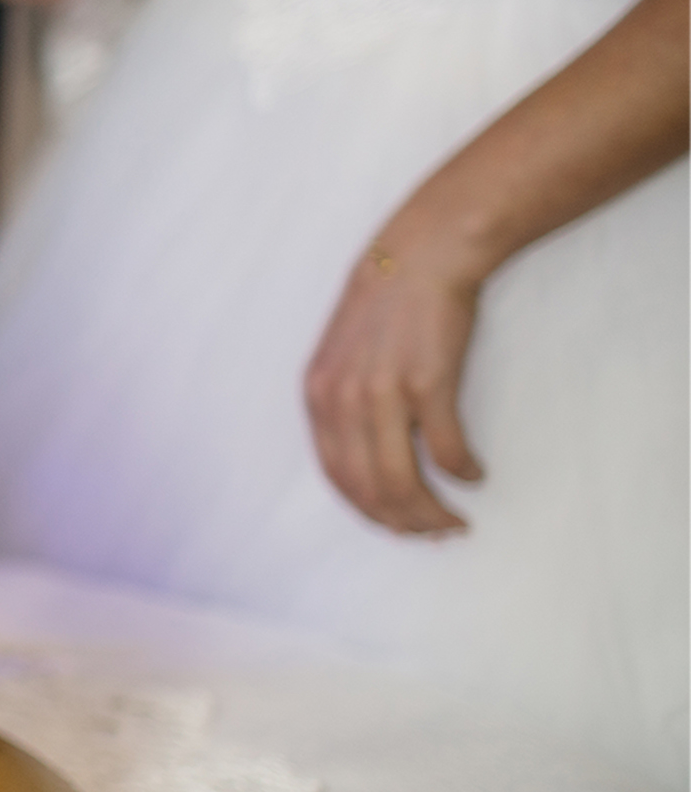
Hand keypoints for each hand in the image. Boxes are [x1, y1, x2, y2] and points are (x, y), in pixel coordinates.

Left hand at [302, 237, 486, 534]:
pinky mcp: (427, 385)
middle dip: (402, 523)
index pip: (336, 478)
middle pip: (369, 489)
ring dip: (431, 512)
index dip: (368, 512)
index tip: (395, 527)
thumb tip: (367, 457)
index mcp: (318, 397)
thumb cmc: (385, 305)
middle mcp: (343, 401)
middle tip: (432, 535)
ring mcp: (383, 394)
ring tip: (454, 522)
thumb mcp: (342, 357)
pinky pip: (444, 451)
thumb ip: (345, 404)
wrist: (419, 256)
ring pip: (402, 482)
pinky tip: (474, 476)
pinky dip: (461, 474)